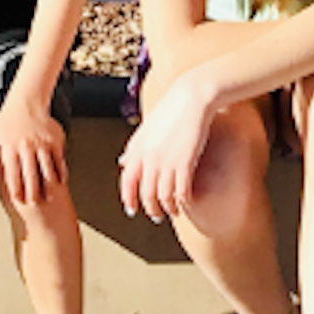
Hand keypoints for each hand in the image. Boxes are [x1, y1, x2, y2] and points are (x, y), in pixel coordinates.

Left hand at [0, 95, 67, 207]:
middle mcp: (26, 146)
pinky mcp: (55, 140)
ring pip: (47, 169)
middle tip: (33, 204)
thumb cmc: (7, 119)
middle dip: (32, 192)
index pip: (12, 173)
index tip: (17, 200)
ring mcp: (42, 143)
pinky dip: (61, 172)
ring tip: (48, 198)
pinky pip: (59, 160)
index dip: (15, 188)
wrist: (27, 101)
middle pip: (30, 174)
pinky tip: (60, 182)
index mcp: (10, 146)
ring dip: (48, 186)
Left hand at [116, 66, 221, 224]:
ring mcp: (167, 161)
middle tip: (156, 216)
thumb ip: (133, 148)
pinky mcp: (186, 162)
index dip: (128, 199)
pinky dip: (183, 202)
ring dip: (168, 208)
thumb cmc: (170, 110)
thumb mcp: (145, 129)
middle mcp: (149, 158)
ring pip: (164, 197)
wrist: (192, 97)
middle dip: (150, 209)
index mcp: (137, 149)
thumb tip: (121, 164)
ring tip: (173, 211)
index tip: (132, 211)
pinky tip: (186, 203)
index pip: (127, 181)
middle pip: (146, 193)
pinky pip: (181, 192)